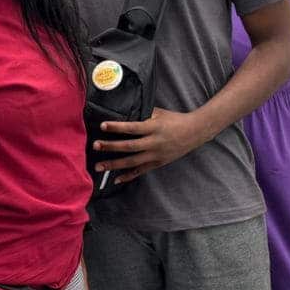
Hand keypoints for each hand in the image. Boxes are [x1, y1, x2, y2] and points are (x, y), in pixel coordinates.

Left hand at [92, 107, 207, 184]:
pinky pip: (140, 171)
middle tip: (95, 146)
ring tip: (99, 166)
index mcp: (154, 127)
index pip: (132, 128)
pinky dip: (128, 176)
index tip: (102, 126)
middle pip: (129, 146)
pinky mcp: (158, 163)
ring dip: (114, 164)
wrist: (195, 132)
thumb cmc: (175, 120)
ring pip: (132, 162)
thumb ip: (143, 114)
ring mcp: (156, 155)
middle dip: (110, 147)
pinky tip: (115, 179)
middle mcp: (154, 143)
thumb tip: (125, 110)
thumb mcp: (159, 113)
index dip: (117, 127)